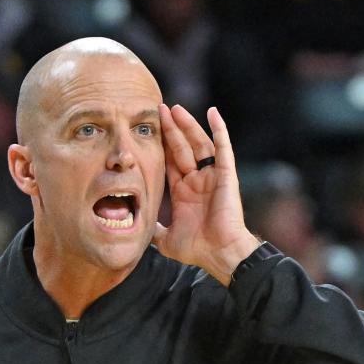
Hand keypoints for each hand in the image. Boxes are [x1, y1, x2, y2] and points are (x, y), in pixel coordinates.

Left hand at [153, 103, 260, 284]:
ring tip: (176, 109)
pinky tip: (213, 113)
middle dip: (171, 129)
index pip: (170, 162)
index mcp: (183, 192)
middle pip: (182, 148)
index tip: (151, 128)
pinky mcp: (226, 175)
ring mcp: (212, 176)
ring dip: (188, 125)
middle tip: (160, 109)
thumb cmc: (197, 249)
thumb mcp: (166, 240)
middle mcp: (197, 181)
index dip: (161, 145)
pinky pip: (223, 148)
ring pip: (199, 143)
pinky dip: (219, 129)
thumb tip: (138, 230)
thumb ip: (154, 231)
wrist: (219, 254)